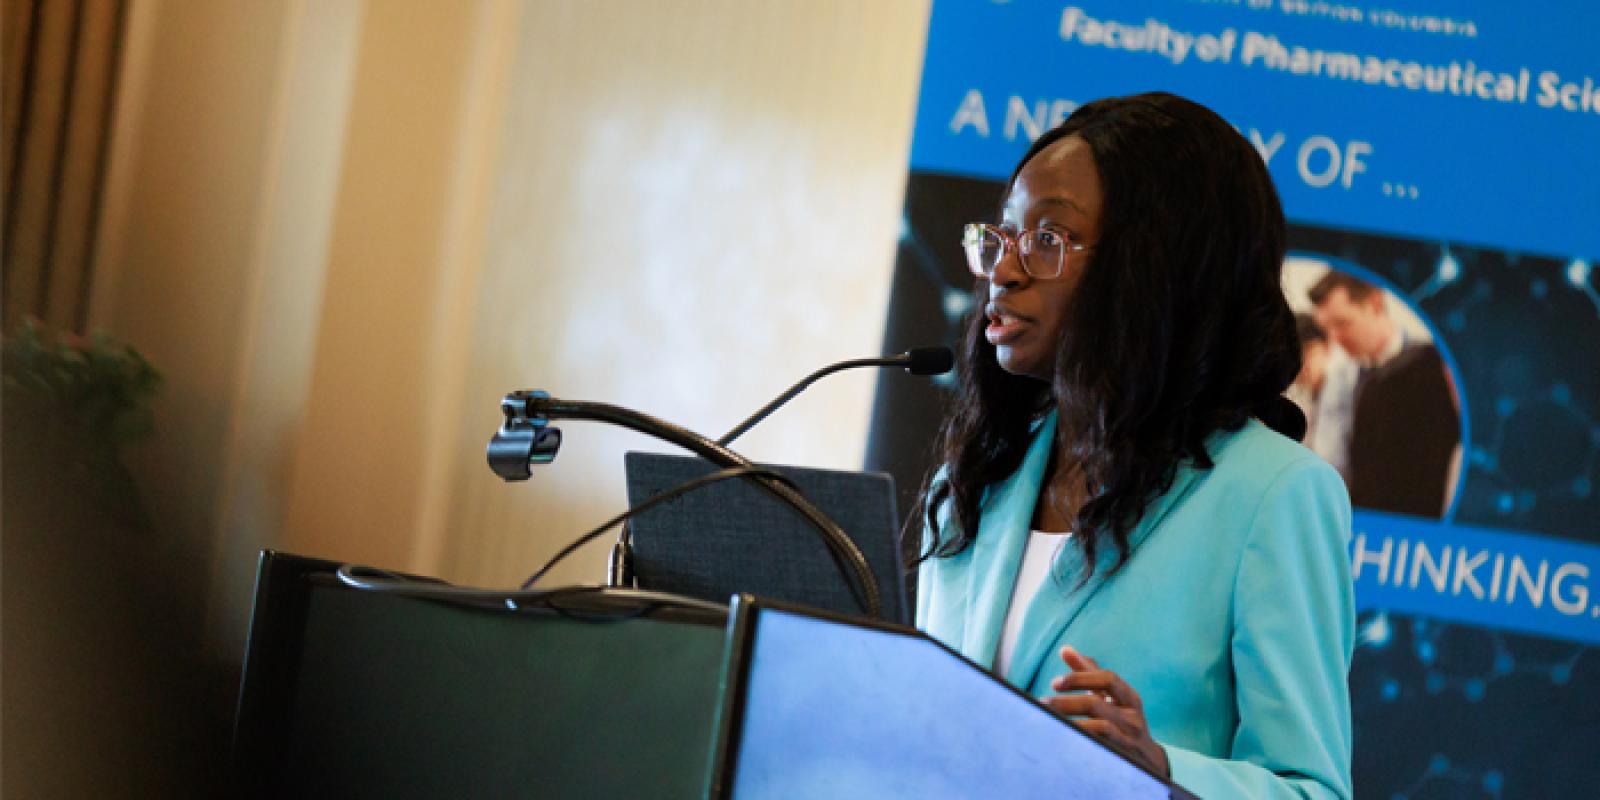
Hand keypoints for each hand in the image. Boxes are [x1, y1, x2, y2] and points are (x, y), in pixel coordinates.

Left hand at [1040, 645, 1170, 778]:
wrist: (1148, 759)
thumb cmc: (1122, 719)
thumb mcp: (1110, 696)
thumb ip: (1088, 673)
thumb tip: (1065, 649)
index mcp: (1128, 696)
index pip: (1107, 679)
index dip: (1079, 678)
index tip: (1054, 683)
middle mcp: (1132, 716)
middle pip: (1096, 704)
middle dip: (1066, 703)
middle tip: (1042, 705)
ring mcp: (1129, 738)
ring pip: (1099, 728)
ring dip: (1070, 723)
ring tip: (1048, 721)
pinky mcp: (1124, 757)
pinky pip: (1100, 747)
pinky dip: (1081, 740)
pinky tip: (1063, 739)